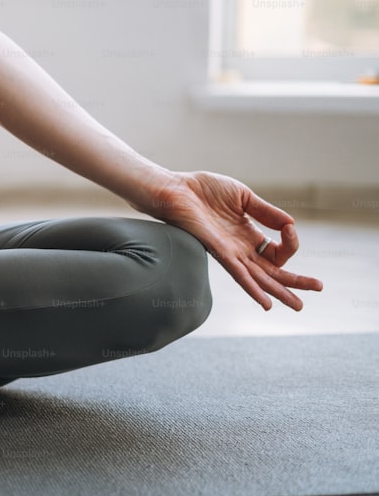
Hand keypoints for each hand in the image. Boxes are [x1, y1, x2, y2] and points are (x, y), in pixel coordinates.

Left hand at [149, 171, 323, 310]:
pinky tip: (266, 303)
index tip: (291, 229)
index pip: (277, 251)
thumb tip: (291, 224)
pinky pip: (239, 275)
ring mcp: (229, 253)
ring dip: (280, 291)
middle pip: (272, 271)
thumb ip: (267, 212)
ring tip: (299, 305)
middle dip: (295, 281)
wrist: (176, 189)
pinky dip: (253, 288)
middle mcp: (240, 249)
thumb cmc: (203, 190)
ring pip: (260, 278)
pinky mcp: (217, 252)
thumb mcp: (244, 197)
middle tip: (318, 289)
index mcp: (248, 235)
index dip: (291, 243)